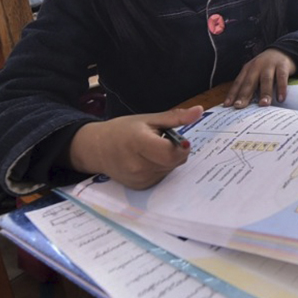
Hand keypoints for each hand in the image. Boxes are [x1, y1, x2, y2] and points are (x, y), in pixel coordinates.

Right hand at [67, 106, 199, 189]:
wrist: (97, 148)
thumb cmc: (123, 130)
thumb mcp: (149, 119)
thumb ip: (175, 117)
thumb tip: (199, 111)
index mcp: (139, 143)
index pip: (171, 152)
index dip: (180, 145)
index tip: (177, 138)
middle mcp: (138, 165)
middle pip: (173, 162)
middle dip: (175, 151)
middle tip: (162, 141)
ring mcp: (138, 179)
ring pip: (169, 170)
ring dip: (168, 160)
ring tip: (151, 150)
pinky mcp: (139, 187)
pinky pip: (161, 177)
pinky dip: (160, 169)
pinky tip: (147, 161)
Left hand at [223, 48, 297, 107]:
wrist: (282, 50)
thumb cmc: (266, 67)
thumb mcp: (255, 72)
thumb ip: (249, 85)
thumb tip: (242, 105)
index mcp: (248, 69)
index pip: (238, 82)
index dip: (232, 94)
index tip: (227, 105)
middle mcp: (257, 66)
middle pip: (249, 82)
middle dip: (244, 95)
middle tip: (239, 106)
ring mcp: (270, 65)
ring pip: (266, 80)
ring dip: (264, 93)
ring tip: (263, 104)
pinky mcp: (283, 66)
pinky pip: (282, 78)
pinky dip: (281, 88)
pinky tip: (281, 99)